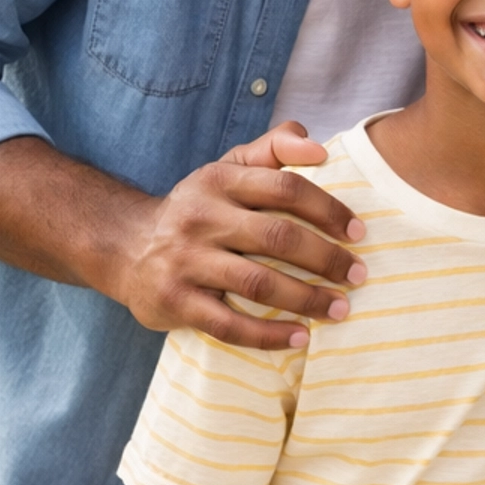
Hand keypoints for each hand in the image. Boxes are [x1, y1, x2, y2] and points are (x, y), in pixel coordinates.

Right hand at [107, 121, 366, 352]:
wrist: (125, 247)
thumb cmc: (198, 209)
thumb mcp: (228, 169)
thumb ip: (273, 149)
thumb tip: (317, 146)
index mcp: (219, 180)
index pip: (285, 187)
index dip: (328, 209)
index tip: (359, 232)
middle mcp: (201, 217)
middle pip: (278, 237)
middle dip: (326, 259)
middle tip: (358, 275)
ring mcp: (185, 261)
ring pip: (258, 284)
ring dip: (307, 299)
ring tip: (340, 309)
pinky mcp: (175, 302)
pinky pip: (230, 324)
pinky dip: (270, 335)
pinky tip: (301, 338)